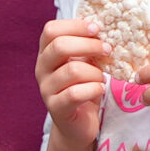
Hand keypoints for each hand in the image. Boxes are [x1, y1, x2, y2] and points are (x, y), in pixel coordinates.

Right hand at [38, 17, 108, 145]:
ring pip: (72, 70)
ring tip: (102, 77)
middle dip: (89, 45)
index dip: (75, 25)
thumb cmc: (83, 88)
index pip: (51, 30)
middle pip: (60, 46)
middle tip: (108, 50)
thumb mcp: (85, 63)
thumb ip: (87, 47)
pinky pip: (75, 94)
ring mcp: (46, 89)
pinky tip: (100, 89)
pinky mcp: (56, 108)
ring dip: (95, 72)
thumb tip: (105, 27)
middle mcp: (41, 69)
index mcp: (46, 53)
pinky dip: (93, 89)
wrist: (78, 125)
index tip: (97, 28)